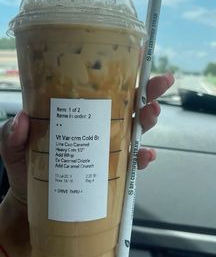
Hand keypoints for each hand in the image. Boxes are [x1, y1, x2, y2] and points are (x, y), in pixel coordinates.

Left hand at [0, 72, 173, 204]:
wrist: (32, 197)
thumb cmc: (26, 163)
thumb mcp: (14, 145)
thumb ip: (13, 134)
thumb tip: (23, 120)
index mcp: (81, 111)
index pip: (106, 87)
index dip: (125, 72)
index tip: (139, 59)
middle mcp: (99, 125)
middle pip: (131, 104)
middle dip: (150, 91)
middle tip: (159, 83)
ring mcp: (107, 147)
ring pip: (137, 129)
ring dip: (148, 120)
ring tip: (151, 113)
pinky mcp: (111, 171)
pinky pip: (131, 163)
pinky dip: (141, 158)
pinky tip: (145, 155)